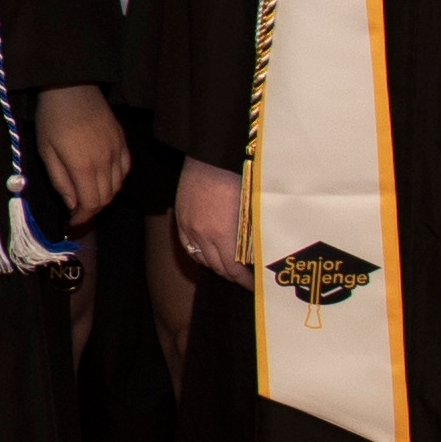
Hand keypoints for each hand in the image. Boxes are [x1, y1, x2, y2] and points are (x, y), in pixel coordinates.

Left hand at [37, 85, 129, 227]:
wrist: (72, 87)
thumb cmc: (52, 119)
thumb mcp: (46, 152)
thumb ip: (60, 181)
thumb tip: (72, 204)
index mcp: (84, 167)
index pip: (91, 204)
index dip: (83, 218)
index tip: (72, 222)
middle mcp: (106, 162)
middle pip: (106, 198)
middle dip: (92, 210)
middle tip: (78, 212)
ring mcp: (117, 151)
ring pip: (118, 186)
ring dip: (104, 197)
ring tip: (88, 197)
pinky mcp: (123, 141)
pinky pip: (126, 169)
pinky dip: (117, 180)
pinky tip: (104, 179)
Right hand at [175, 163, 251, 284]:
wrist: (210, 156)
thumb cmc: (237, 177)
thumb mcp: (250, 208)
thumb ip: (252, 234)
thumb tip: (259, 253)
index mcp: (223, 233)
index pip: (234, 269)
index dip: (245, 281)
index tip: (255, 285)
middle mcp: (203, 235)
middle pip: (217, 268)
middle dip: (232, 277)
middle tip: (245, 280)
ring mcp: (189, 227)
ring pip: (201, 259)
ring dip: (216, 268)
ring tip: (229, 270)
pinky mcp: (181, 219)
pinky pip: (189, 247)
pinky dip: (200, 256)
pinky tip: (209, 256)